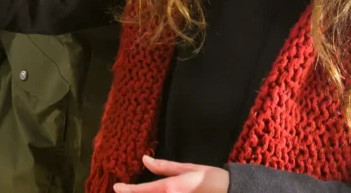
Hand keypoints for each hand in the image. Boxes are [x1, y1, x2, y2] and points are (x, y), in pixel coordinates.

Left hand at [113, 155, 229, 192]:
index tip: (116, 187)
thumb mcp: (188, 168)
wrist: (233, 192)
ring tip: (139, 192)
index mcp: (170, 188)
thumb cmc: (212, 178)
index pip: (142, 191)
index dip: (127, 190)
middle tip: (126, 190)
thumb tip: (144, 160)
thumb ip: (164, 167)